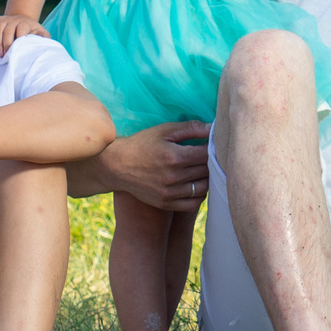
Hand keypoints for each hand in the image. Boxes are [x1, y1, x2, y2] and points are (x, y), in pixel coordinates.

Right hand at [0, 13, 46, 54]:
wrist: (23, 21)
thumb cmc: (32, 32)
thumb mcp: (41, 34)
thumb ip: (44, 38)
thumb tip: (46, 44)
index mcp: (26, 23)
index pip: (21, 28)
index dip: (19, 39)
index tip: (17, 50)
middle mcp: (15, 20)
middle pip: (8, 30)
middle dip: (6, 44)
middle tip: (6, 56)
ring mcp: (5, 19)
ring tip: (0, 54)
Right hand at [86, 120, 210, 210]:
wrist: (116, 166)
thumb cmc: (142, 144)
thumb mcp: (164, 130)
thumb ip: (190, 128)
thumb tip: (214, 127)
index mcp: (175, 157)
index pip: (207, 154)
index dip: (213, 147)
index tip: (213, 143)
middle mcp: (173, 177)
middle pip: (207, 171)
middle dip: (212, 161)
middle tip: (211, 155)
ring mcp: (170, 193)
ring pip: (203, 188)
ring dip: (209, 178)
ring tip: (205, 169)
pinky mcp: (166, 203)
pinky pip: (193, 203)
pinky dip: (200, 195)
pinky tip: (197, 184)